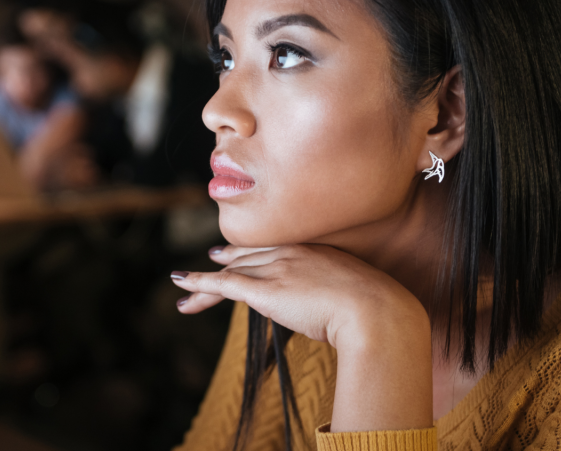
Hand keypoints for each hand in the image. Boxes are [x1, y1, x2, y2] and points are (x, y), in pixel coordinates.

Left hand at [172, 244, 432, 431]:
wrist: (376, 312)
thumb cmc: (377, 310)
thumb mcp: (358, 294)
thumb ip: (341, 296)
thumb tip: (337, 311)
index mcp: (313, 250)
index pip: (271, 249)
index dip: (249, 252)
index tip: (233, 252)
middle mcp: (290, 253)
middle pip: (247, 257)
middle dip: (225, 263)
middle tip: (208, 262)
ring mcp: (276, 269)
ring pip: (231, 271)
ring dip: (205, 281)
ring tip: (184, 285)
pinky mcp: (265, 290)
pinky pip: (224, 284)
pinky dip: (200, 283)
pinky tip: (182, 285)